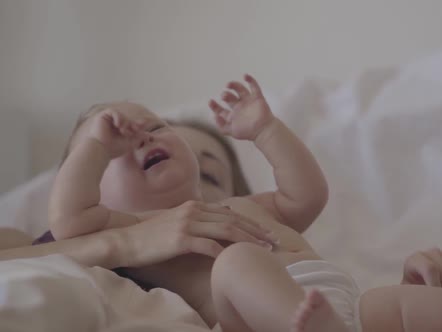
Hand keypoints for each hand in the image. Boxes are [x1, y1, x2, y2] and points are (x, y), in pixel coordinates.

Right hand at [84, 108, 148, 157]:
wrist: (102, 150)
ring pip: (122, 115)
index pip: (131, 123)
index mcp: (120, 130)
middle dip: (133, 124)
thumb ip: (140, 137)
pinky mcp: (102, 116)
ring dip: (125, 121)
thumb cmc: (114, 148)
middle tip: (134, 130)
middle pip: (128, 118)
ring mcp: (108, 120)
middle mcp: (114, 124)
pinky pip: (113, 111)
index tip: (144, 124)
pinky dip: (118, 117)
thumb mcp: (131, 142)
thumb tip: (149, 135)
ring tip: (123, 131)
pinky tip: (118, 125)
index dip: (138, 123)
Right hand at [118, 200, 277, 267]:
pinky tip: (237, 261)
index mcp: (195, 204)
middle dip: (257, 230)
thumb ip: (199, 218)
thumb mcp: (178, 220)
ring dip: (249, 240)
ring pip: (227, 230)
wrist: (125, 240)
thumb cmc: (152, 234)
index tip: (267, 232)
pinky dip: (225, 253)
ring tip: (264, 250)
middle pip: (234, 220)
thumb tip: (221, 217)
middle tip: (275, 240)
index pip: (231, 213)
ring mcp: (187, 223)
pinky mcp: (180, 239)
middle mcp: (194, 210)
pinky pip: (209, 246)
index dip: (251, 222)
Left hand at [209, 74, 275, 140]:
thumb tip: (215, 116)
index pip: (221, 110)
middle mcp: (240, 107)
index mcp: (233, 116)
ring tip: (228, 85)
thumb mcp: (232, 131)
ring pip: (240, 90)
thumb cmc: (248, 132)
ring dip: (234, 85)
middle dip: (225, 95)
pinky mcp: (257, 98)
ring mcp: (248, 102)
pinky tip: (245, 76)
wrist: (263, 130)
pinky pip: (254, 87)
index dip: (214, 106)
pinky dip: (250, 80)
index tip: (210, 101)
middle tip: (224, 96)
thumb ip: (221, 126)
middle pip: (229, 97)